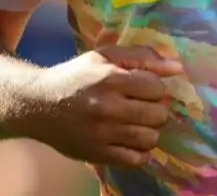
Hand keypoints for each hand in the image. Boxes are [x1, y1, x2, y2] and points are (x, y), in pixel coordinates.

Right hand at [16, 45, 182, 167]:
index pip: (157, 88)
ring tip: (137, 122)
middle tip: (142, 105)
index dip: (155, 87)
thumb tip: (178, 67)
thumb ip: (143, 57)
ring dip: (149, 130)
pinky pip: (136, 159)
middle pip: (159, 114)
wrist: (38, 104)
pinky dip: (140, 151)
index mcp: (111, 80)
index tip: (144, 88)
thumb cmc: (77, 77)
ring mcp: (103, 134)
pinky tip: (131, 139)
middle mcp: (108, 108)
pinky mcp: (98, 155)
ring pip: (151, 138)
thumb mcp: (105, 56)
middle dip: (156, 108)